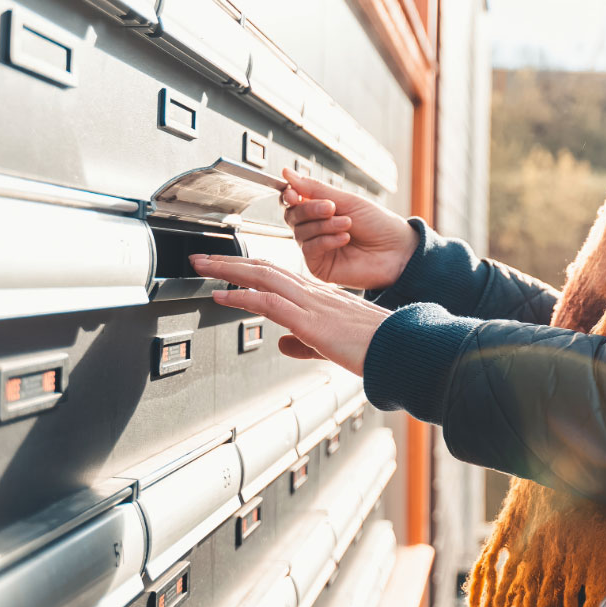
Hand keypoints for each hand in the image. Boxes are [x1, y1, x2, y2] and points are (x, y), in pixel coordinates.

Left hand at [190, 253, 389, 374]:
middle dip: (231, 262)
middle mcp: (315, 294)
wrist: (403, 349)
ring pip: (263, 277)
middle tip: (203, 257)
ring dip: (228, 270)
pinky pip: (270, 302)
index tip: (229, 266)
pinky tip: (221, 295)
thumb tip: (281, 344)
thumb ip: (305, 343)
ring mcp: (313, 305)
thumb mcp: (335, 346)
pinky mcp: (311, 321)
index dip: (251, 268)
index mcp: (322, 298)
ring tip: (202, 266)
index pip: (280, 275)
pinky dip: (242, 296)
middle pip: (266, 268)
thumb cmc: (378, 348)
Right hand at [279, 167, 417, 289]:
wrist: (398, 250)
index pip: (292, 201)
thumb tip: (287, 174)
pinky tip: (345, 238)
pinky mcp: (319, 266)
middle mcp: (315, 229)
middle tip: (332, 207)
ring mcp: (316, 248)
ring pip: (300, 232)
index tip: (293, 194)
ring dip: (324, 225)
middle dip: (310, 209)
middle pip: (292, 216)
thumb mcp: (348, 201)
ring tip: (347, 224)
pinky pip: (309, 250)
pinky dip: (326, 241)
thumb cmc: (378, 224)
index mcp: (320, 211)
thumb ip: (315, 189)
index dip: (289, 196)